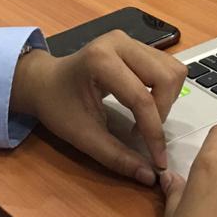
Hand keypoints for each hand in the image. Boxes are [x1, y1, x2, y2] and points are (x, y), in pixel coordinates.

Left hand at [9, 30, 186, 185]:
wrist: (44, 82)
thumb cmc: (58, 106)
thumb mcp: (83, 136)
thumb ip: (116, 156)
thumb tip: (149, 176)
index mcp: (101, 60)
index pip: (141, 98)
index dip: (153, 133)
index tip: (158, 160)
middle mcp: (120, 42)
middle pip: (166, 77)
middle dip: (163, 112)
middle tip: (147, 134)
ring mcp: (130, 40)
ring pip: (172, 70)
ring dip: (168, 99)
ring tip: (147, 119)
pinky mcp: (137, 44)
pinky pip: (166, 66)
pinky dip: (165, 90)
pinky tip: (146, 104)